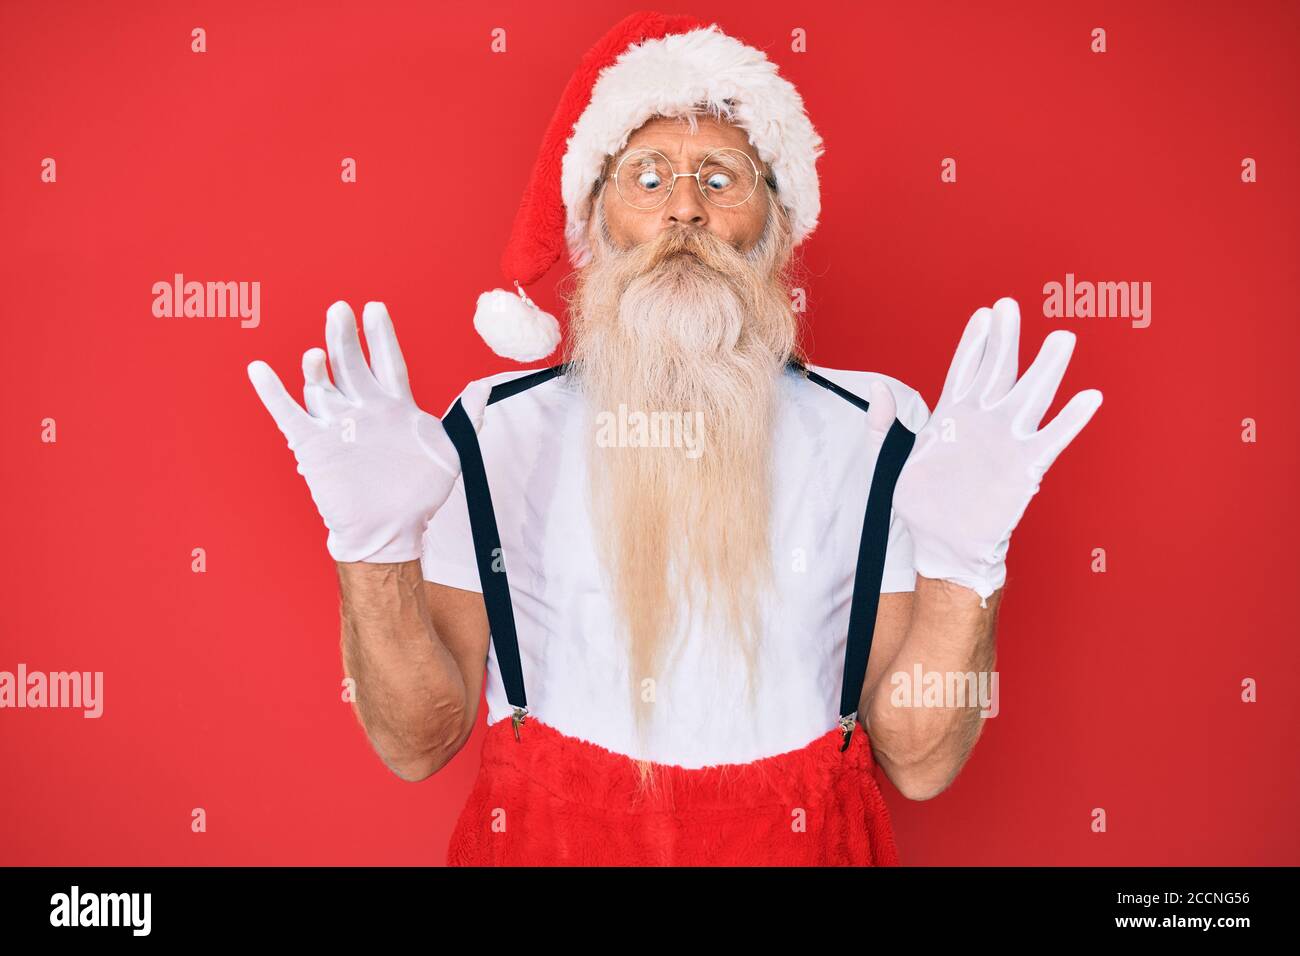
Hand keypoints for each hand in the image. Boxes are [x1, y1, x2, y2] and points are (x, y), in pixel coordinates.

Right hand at [247, 300, 489, 562]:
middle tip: (339, 310)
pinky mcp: (313, 445)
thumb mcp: (452, 451)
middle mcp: (363, 409)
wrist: (391, 530)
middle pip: (351, 365)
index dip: (380, 336)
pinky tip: (260, 370)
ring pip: (322, 387)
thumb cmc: (421, 493)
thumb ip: (466, 417)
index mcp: (394, 405)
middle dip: (344, 338)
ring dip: (316, 368)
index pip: (386, 361)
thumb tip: (485, 387)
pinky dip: (273, 393)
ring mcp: (337, 425)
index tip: (375, 308)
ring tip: (316, 354)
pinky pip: (289, 414)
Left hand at [892, 297, 1102, 603]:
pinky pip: (1051, 439)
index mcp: (951, 414)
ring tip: (1061, 338)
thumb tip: (877, 389)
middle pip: (999, 371)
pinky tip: (1089, 397)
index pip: (965, 368)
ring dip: (1046, 368)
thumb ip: (883, 425)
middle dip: (1006, 339)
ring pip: (1029, 396)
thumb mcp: (890, 461)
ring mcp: (1005, 441)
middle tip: (1011, 306)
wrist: (942, 542)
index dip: (975, 342)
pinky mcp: (1024, 467)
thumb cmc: (921, 502)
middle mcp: (983, 420)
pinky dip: (1071, 420)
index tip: (985, 313)